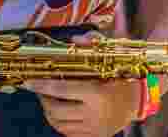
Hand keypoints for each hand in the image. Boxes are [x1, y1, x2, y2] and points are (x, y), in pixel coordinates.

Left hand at [24, 33, 152, 136]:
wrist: (140, 100)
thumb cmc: (122, 74)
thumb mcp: (111, 56)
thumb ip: (92, 44)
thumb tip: (73, 40)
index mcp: (98, 94)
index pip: (60, 91)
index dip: (41, 86)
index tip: (28, 82)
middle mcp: (96, 114)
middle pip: (56, 110)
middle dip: (43, 99)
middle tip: (39, 89)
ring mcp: (95, 129)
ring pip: (59, 124)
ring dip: (48, 111)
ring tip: (48, 99)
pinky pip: (68, 133)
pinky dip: (59, 123)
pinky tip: (59, 111)